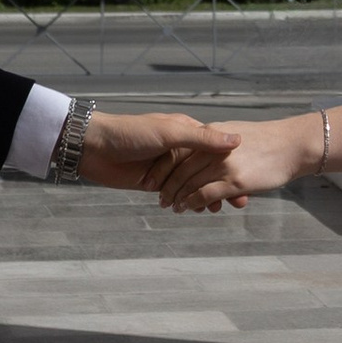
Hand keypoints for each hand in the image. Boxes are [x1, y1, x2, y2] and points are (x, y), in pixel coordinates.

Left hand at [76, 110, 240, 194]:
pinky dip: (188, 201)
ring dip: (207, 195)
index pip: (215, 149)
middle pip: (207, 169)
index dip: (232, 164)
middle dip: (223, 185)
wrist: (94, 147)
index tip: (247, 180)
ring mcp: (166, 167)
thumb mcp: (169, 133)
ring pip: (193, 183)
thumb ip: (201, 139)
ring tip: (220, 210)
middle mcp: (178, 148)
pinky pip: (176, 193)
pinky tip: (199, 210)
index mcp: (185, 131)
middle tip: (240, 203)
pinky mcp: (153, 183)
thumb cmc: (130, 133)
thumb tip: (237, 139)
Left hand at [155, 115, 323, 213]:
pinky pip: (205, 194)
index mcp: (210, 133)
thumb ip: (214, 141)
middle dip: (167, 187)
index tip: (153, 180)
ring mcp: (222, 163)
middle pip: (180, 170)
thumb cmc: (266, 139)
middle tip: (161, 200)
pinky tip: (189, 208)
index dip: (163, 168)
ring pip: (191, 183)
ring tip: (174, 207)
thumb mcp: (235, 133)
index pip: (178, 152)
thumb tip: (201, 151)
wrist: (294, 142)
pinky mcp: (234, 180)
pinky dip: (193, 203)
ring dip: (179, 197)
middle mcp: (212, 147)